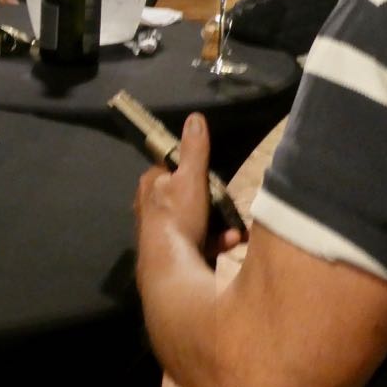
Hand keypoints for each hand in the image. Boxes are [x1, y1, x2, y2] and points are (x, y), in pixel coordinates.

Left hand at [135, 113, 242, 259]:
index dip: (195, 173)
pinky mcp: (172, 254)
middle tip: (231, 211)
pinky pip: (198, 243)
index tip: (215, 182)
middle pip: (189, 198)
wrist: (170, 268)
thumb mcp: (191, 177)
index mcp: (150, 185)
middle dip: (215, 206)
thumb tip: (195, 118)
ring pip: (197, 223)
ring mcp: (160, 232)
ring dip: (220, 227)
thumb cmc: (178, 216)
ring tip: (236, 234)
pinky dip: (215, 243)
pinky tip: (229, 246)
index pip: (173, 170)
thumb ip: (194, 150)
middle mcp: (150, 207)